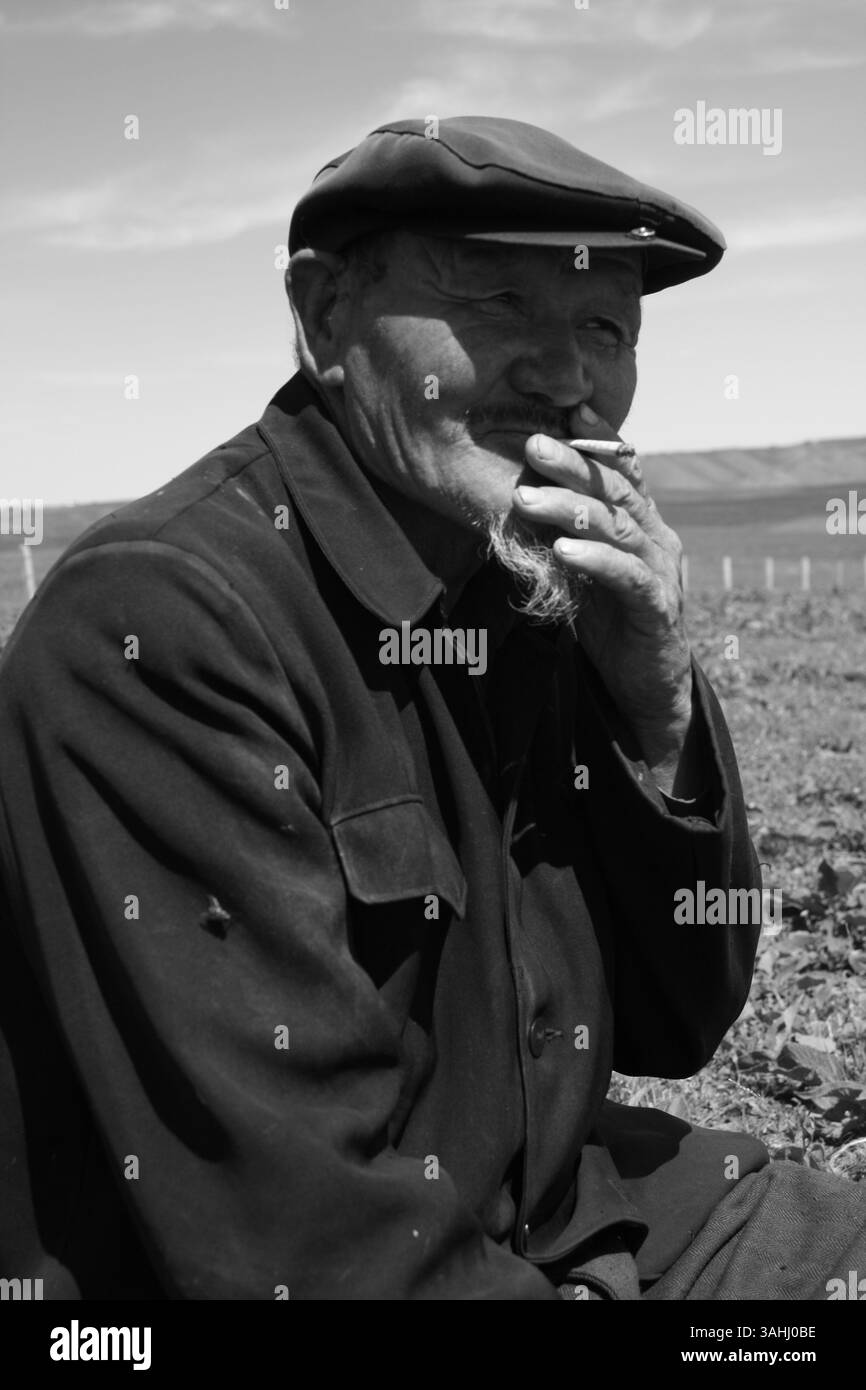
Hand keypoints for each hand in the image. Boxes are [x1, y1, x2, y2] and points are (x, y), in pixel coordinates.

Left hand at [512, 405, 693, 785]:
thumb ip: (569, 535)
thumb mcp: (586, 571)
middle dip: (574, 464)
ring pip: (619, 528)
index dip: (600, 438)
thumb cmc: (613, 625)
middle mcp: (659, 540)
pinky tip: (563, 550)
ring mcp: (662, 573)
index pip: (625, 471)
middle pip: (617, 491)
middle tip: (532, 445)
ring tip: (528, 498)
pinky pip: (628, 577)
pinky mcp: (658, 610)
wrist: (648, 687)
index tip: (567, 410)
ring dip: (571, 509)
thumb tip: (522, 499)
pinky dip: (596, 560)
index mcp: (644, 525)